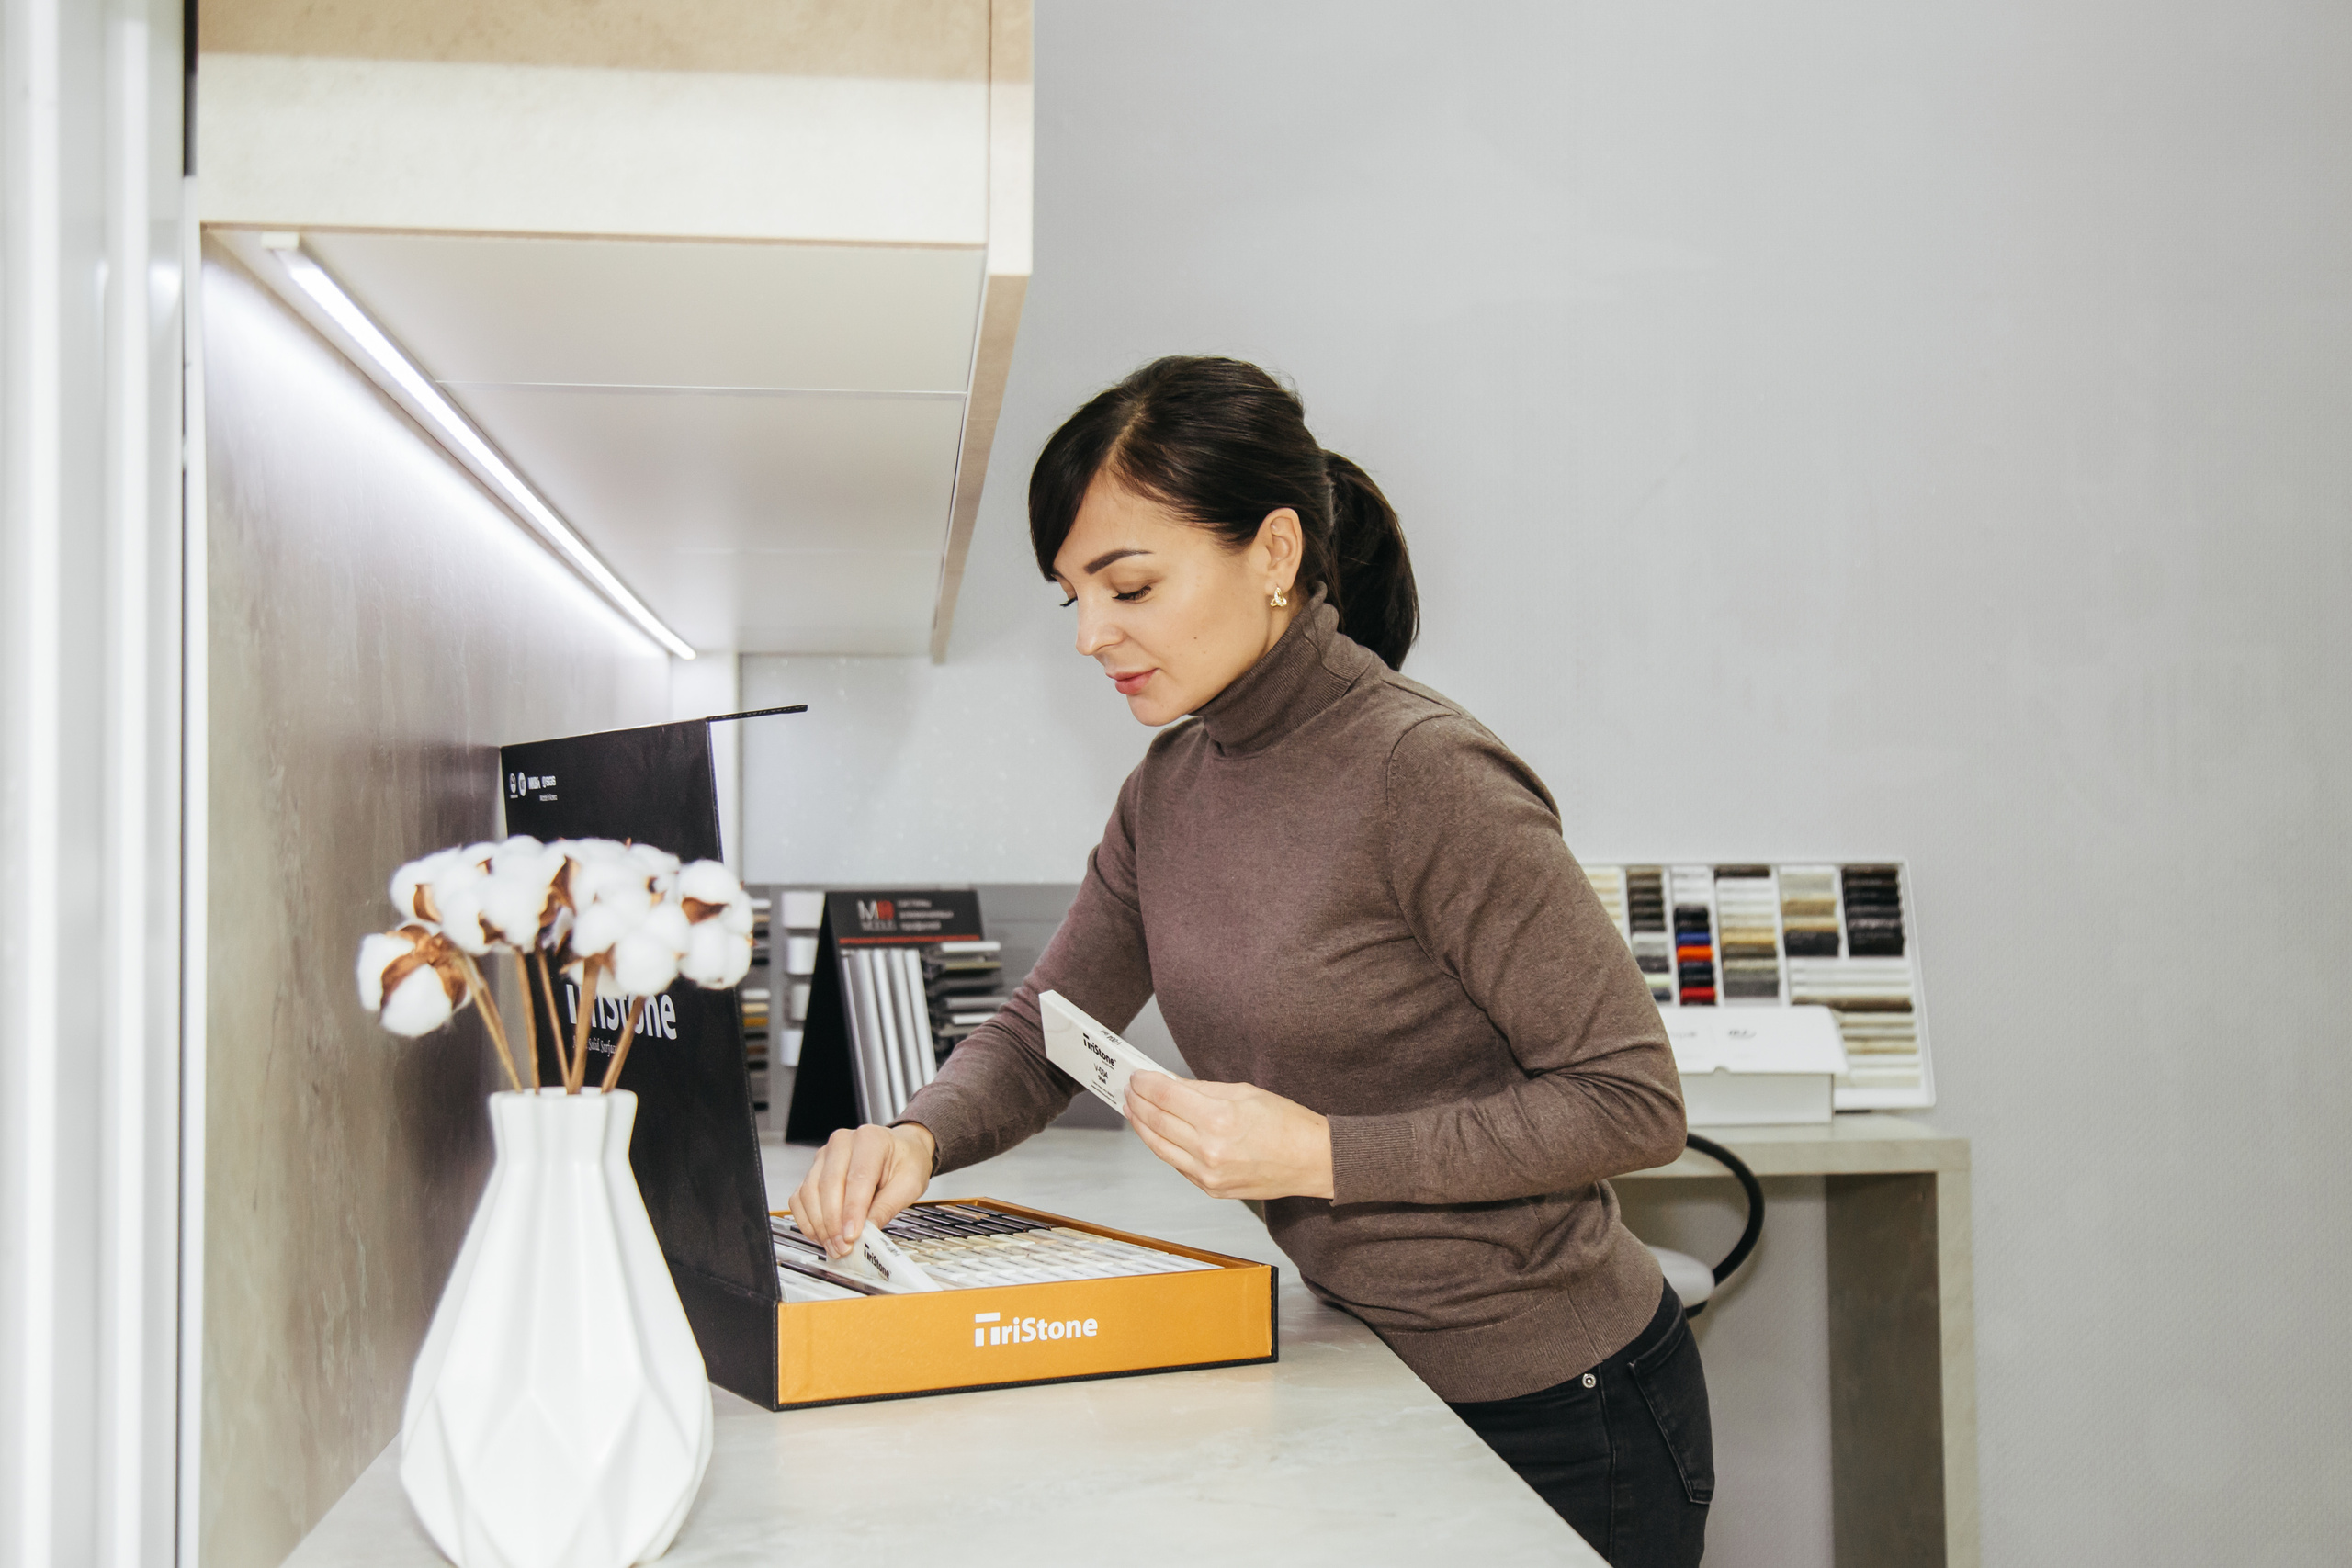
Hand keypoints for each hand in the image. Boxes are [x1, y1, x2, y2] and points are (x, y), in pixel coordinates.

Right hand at [790, 1122, 935, 1256]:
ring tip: (834, 1246)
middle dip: (834, 1223)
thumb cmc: (905, 1161)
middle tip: (843, 1247)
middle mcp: (842, 1143)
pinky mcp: (813, 1171)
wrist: (899, 1149)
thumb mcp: (910, 1183)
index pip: (857, 1178)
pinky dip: (807, 1221)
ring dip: (819, 1225)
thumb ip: (888, 1207)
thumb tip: (868, 1234)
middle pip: (828, 1185)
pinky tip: (822, 1236)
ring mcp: (824, 1156)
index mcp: (870, 1139)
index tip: (851, 1236)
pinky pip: (800, 1198)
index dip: (852, 1211)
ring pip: (810, 1193)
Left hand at [1124, 1073, 1334, 1200]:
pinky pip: (1177, 1165)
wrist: (1312, 1161)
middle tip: (1130, 1090)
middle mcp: (1210, 1149)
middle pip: (1157, 1122)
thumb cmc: (1288, 1125)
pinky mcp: (1211, 1189)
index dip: (1146, 1084)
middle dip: (1138, 1102)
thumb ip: (1202, 1090)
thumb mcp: (1244, 1092)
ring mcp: (1209, 1174)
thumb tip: (1171, 1086)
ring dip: (1142, 1127)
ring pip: (1160, 1147)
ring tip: (1133, 1111)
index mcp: (1220, 1119)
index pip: (1166, 1097)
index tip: (1137, 1077)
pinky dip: (1163, 1147)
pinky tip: (1157, 1134)